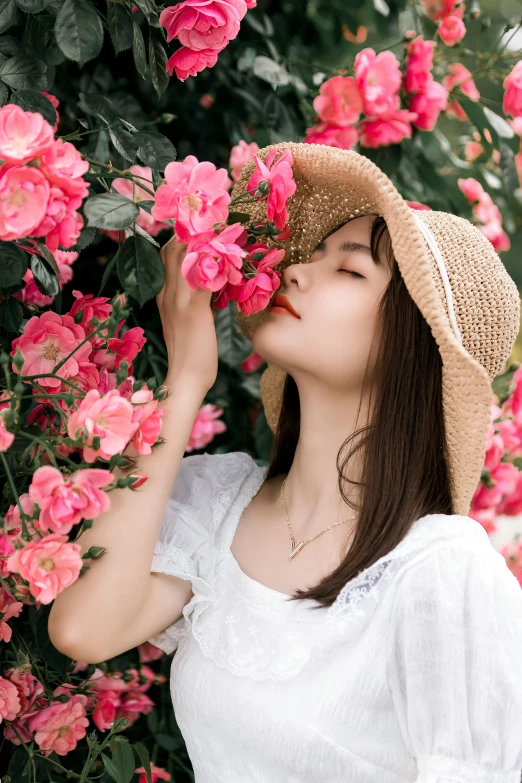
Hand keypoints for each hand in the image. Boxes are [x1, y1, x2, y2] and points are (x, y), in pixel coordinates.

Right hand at [157, 234, 218, 394]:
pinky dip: (219, 263)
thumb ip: (191, 302)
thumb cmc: (190, 353)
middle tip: (219, 220)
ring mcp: (179, 300)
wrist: (185, 378)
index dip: (182, 235)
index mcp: (163, 295)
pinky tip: (234, 255)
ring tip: (228, 227)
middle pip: (174, 248)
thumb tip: (208, 286)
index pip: (166, 254)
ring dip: (207, 239)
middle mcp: (168, 293)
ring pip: (186, 256)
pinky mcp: (195, 310)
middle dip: (194, 230)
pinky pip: (205, 277)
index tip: (203, 225)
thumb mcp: (184, 322)